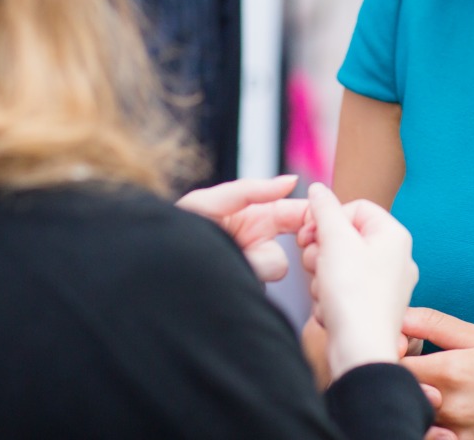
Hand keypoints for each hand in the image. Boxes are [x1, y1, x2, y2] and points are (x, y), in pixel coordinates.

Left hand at [176, 175, 307, 280]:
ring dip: (254, 260)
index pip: (297, 215)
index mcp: (258, 218)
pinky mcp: (247, 292)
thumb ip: (251, 190)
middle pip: (296, 245)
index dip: (312, 217)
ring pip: (276, 266)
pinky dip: (245, 276)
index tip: (318, 223)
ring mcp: (255, 271)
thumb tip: (291, 181)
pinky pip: (259, 285)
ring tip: (227, 255)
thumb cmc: (178, 230)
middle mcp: (260, 245)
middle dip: (294, 242)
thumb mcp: (209, 202)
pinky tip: (228, 273)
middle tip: (281, 240)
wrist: (155, 269)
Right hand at [300, 183, 416, 379]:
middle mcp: (396, 258)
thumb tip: (318, 190)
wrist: (360, 351)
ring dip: (322, 276)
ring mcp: (386, 284)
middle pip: (346, 236)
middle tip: (315, 263)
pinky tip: (330, 310)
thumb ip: (324, 209)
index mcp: (394, 235)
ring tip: (324, 291)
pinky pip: (343, 289)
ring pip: (340, 264)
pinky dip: (330, 297)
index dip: (328, 217)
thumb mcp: (334, 241)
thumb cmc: (353, 295)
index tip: (308, 232)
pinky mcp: (373, 306)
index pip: (356, 206)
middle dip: (323, 251)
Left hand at [402, 308, 473, 439]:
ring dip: (410, 407)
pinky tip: (438, 416)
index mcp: (453, 372)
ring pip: (414, 422)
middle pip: (399, 396)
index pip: (392, 366)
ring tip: (420, 394)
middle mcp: (452, 408)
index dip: (385, 356)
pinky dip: (431, 429)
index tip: (392, 349)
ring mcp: (460, 435)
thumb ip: (438, 326)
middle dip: (394, 382)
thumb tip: (402, 314)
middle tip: (403, 369)